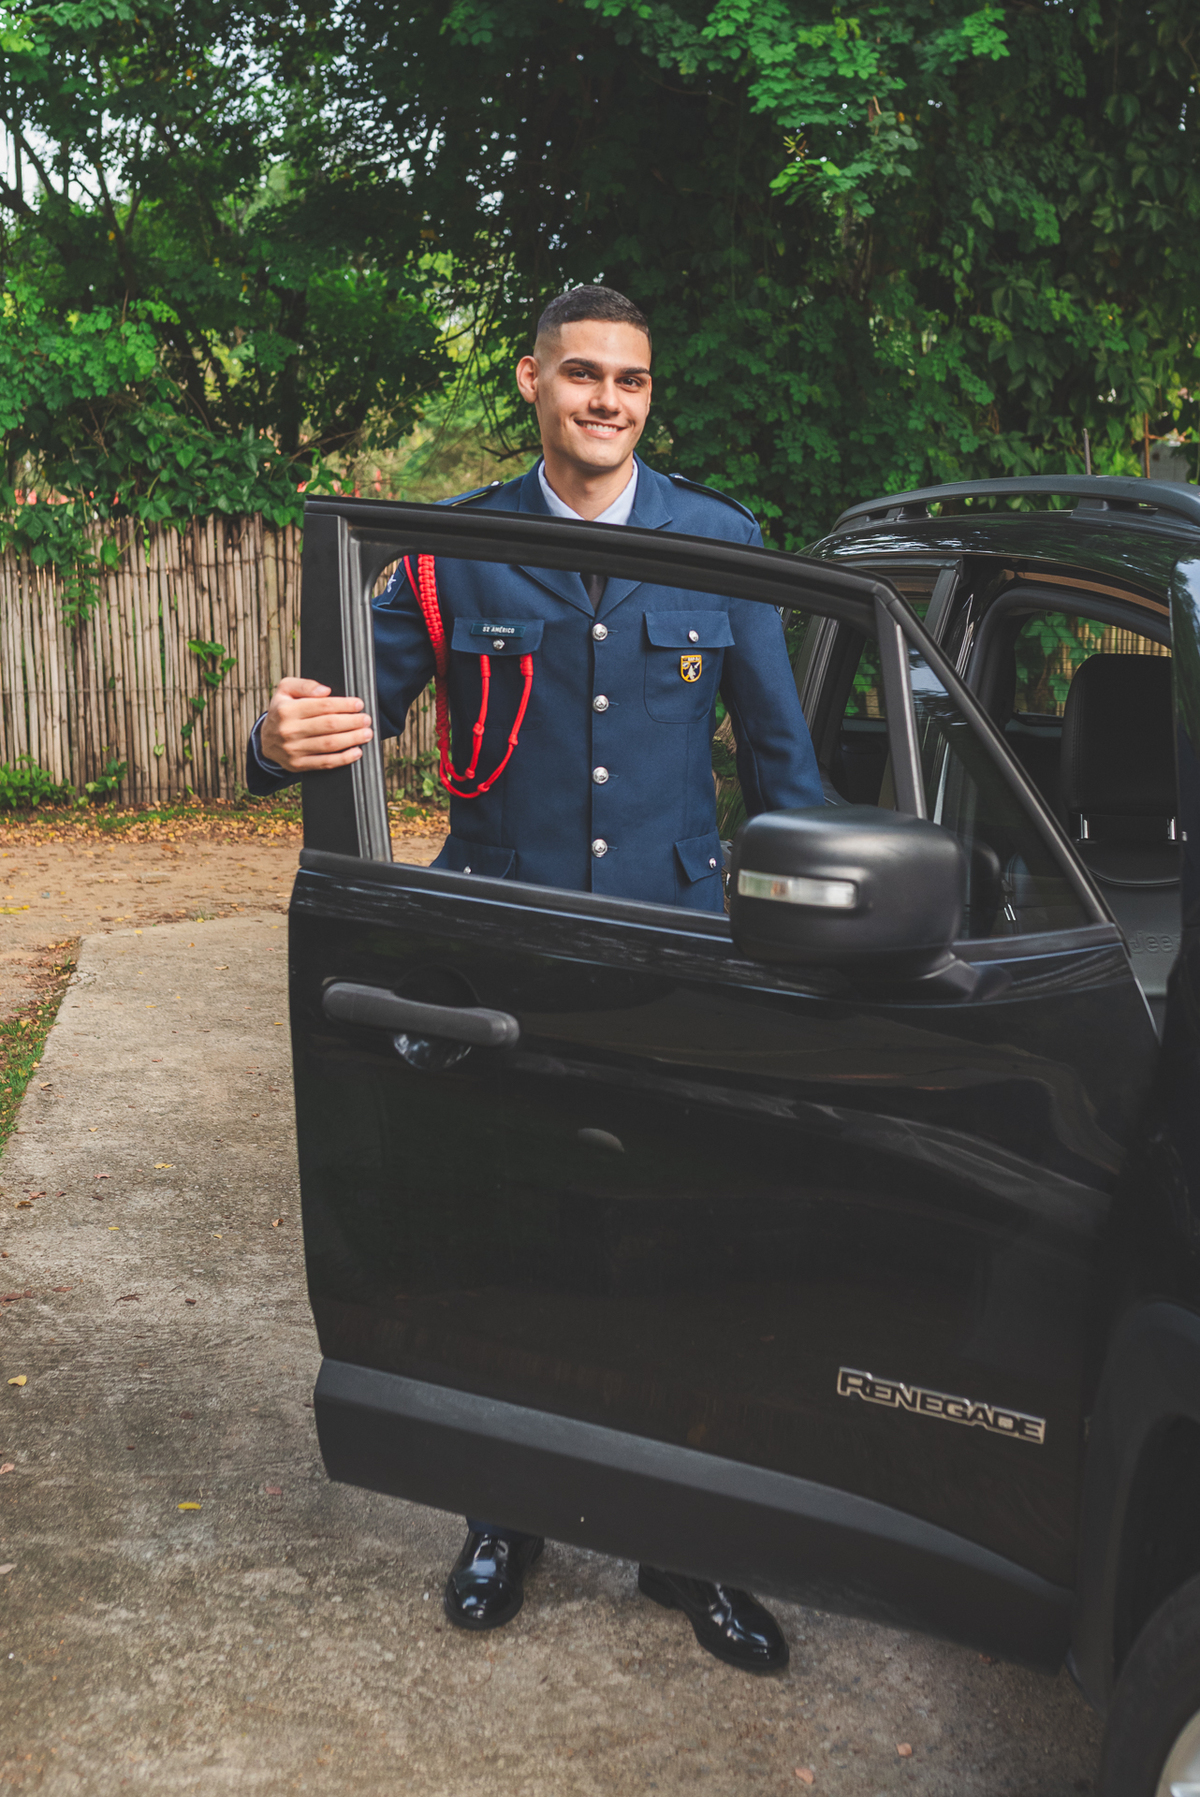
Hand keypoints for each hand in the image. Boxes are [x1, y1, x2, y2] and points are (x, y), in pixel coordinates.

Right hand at [259, 678, 373, 771]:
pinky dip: (343, 759)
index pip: (322, 706)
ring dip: (352, 739)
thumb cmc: (282, 711)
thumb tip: (325, 691)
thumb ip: (305, 685)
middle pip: (329, 725)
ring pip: (329, 744)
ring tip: (366, 734)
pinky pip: (325, 763)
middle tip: (366, 719)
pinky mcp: (298, 765)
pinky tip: (356, 752)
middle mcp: (288, 730)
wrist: (265, 740)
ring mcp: (293, 749)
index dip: (344, 705)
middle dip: (352, 722)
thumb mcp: (286, 690)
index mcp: (286, 709)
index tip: (358, 704)